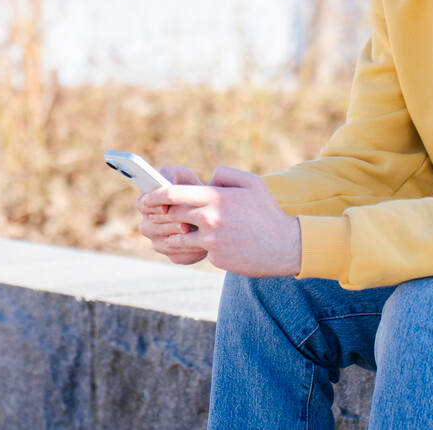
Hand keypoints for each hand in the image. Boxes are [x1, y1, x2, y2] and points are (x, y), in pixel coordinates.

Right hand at [138, 165, 206, 263]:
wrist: (211, 210)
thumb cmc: (193, 189)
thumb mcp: (183, 176)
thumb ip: (171, 174)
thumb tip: (165, 182)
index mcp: (147, 203)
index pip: (142, 204)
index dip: (153, 206)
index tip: (166, 207)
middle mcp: (148, 224)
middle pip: (150, 227)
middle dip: (169, 223)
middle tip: (185, 223)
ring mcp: (159, 242)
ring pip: (164, 243)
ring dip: (179, 237)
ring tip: (195, 231)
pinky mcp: (174, 255)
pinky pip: (177, 256)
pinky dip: (189, 250)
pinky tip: (201, 244)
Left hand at [158, 166, 301, 277]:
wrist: (286, 246)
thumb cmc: (267, 212)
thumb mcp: (252, 183)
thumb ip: (224, 174)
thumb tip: (206, 179)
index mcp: (215, 198)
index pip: (173, 194)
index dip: (154, 195)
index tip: (146, 198)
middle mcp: (210, 219)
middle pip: (172, 215)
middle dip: (163, 215)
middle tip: (158, 216)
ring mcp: (212, 241)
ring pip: (180, 237)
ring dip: (176, 234)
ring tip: (181, 231)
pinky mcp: (216, 259)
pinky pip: (200, 250)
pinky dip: (202, 247)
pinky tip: (216, 244)